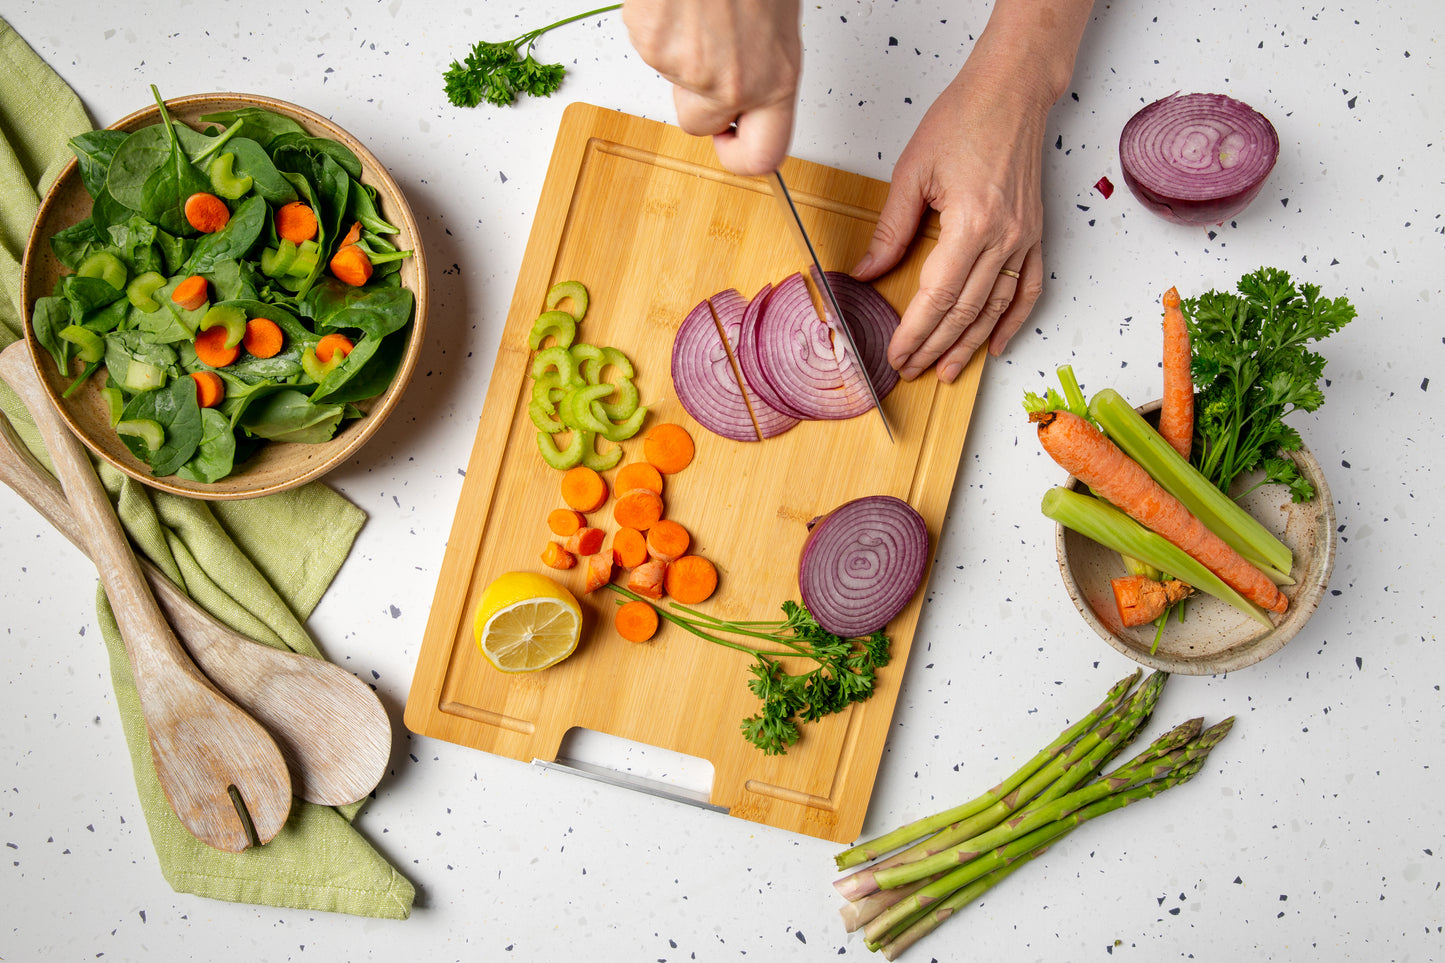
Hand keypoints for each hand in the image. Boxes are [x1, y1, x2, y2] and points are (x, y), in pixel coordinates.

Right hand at [622, 0, 800, 174]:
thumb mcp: (777, 20)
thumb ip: (765, 63)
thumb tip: (755, 82)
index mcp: (776, 79)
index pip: (763, 156)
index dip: (740, 154)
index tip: (732, 139)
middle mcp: (734, 83)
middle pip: (700, 126)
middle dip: (696, 102)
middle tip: (706, 60)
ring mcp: (688, 66)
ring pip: (672, 78)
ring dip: (679, 48)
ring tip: (699, 9)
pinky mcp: (652, 43)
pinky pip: (650, 46)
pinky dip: (659, 24)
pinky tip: (679, 2)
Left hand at [852, 59, 1054, 383]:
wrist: (1011, 93)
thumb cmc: (965, 119)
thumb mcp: (913, 173)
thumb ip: (891, 230)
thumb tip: (868, 271)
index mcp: (972, 223)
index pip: (937, 297)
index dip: (914, 332)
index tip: (896, 354)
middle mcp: (1004, 237)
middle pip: (964, 311)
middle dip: (935, 347)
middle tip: (912, 370)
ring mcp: (1025, 238)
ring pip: (995, 308)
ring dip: (970, 344)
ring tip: (948, 371)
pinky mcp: (1035, 234)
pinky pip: (1029, 288)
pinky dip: (1014, 320)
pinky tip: (996, 344)